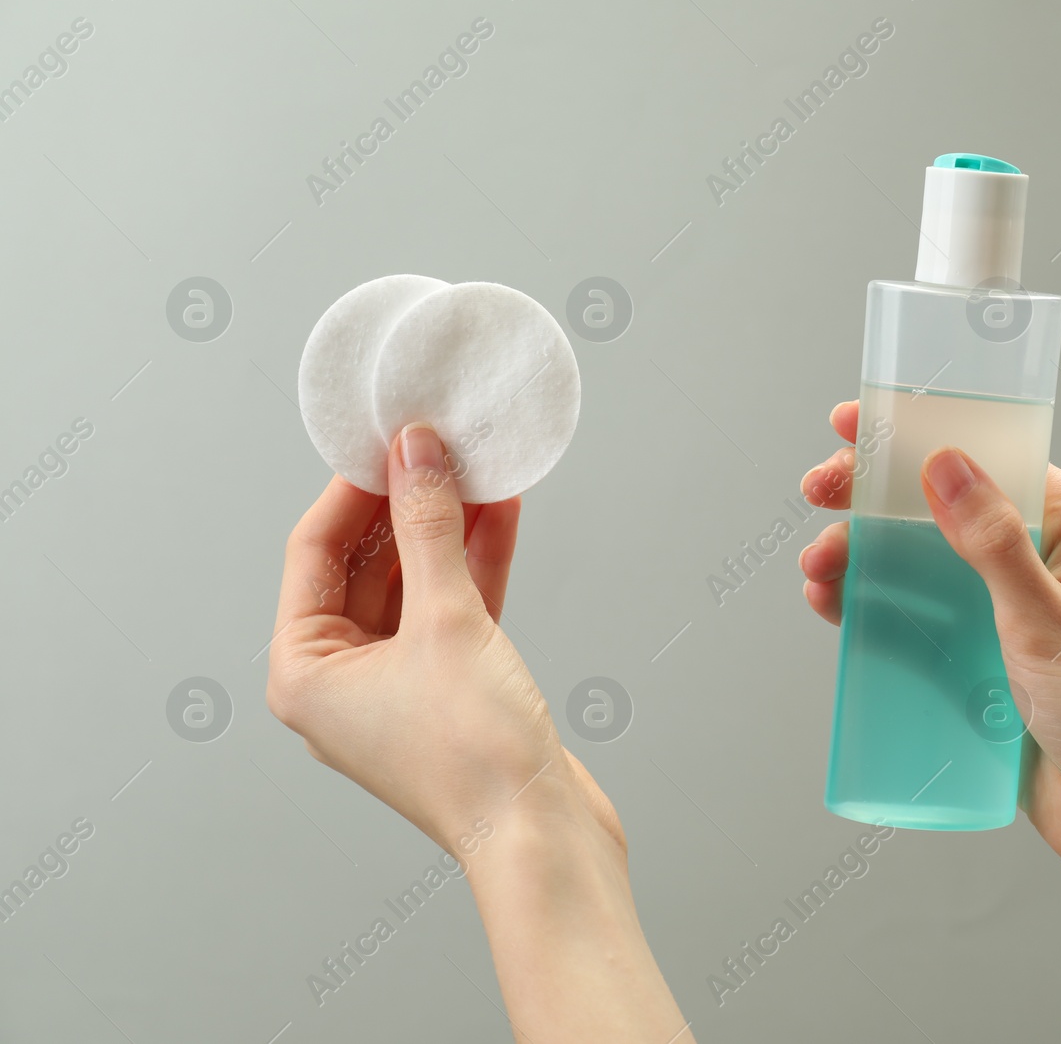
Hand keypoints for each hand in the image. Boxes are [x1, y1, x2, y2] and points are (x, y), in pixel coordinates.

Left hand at [268, 425, 694, 1042]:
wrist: (543, 834)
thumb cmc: (476, 756)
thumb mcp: (446, 620)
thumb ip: (428, 526)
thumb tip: (414, 453)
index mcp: (304, 673)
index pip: (314, 553)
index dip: (353, 489)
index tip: (390, 439)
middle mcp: (342, 681)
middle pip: (365, 565)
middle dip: (404, 503)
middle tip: (436, 445)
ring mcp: (399, 687)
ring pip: (415, 584)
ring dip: (446, 528)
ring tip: (475, 467)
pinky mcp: (453, 690)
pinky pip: (453, 610)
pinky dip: (474, 564)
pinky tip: (498, 514)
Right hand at [799, 401, 1060, 887]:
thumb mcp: (1049, 622)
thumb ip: (995, 544)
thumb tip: (946, 464)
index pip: (986, 460)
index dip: (917, 438)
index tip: (855, 425)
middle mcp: (1041, 561)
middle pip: (941, 509)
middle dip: (875, 499)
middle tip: (819, 495)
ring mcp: (1008, 614)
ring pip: (921, 566)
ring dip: (865, 558)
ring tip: (820, 570)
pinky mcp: (984, 664)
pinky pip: (920, 623)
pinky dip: (875, 610)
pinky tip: (835, 607)